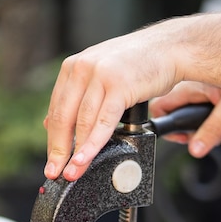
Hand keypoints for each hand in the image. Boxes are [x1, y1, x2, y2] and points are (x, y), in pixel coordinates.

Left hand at [43, 25, 181, 181]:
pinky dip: (92, 144)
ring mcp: (99, 75)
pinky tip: (85, 159)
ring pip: (81, 123)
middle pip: (63, 118)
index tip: (52, 162)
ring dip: (75, 153)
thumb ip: (79, 98)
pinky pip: (103, 122)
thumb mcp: (101, 77)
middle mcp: (82, 69)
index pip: (56, 110)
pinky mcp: (118, 86)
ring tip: (71, 173)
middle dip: (59, 152)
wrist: (170, 48)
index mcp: (73, 67)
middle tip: (55, 173)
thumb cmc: (139, 65)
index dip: (53, 141)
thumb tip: (51, 124)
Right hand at [150, 82, 220, 156]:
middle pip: (187, 123)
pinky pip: (218, 118)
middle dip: (209, 132)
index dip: (167, 127)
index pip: (160, 109)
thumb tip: (195, 150)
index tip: (184, 137)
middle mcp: (193, 88)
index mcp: (189, 85)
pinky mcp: (216, 96)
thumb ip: (213, 131)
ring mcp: (205, 93)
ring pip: (206, 124)